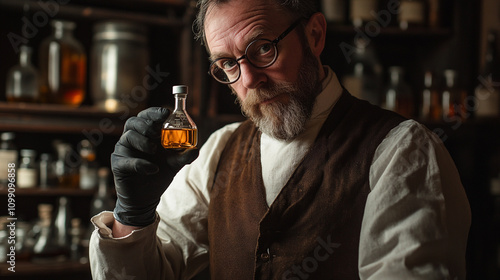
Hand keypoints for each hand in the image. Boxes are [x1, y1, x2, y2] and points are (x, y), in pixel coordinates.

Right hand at [111, 107, 198, 226]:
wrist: (146, 198)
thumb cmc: (159, 174)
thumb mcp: (175, 164)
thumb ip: (184, 156)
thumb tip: (196, 149)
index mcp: (146, 134)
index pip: (146, 116)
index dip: (154, 112)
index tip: (165, 113)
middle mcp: (132, 139)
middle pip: (133, 122)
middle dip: (147, 125)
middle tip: (157, 133)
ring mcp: (124, 151)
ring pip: (128, 137)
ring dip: (142, 141)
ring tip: (154, 149)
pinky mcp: (118, 165)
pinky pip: (126, 160)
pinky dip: (140, 163)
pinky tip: (152, 169)